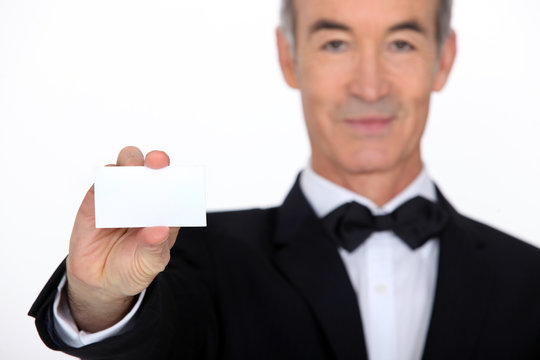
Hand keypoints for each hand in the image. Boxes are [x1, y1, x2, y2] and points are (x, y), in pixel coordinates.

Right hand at [66, 146, 179, 331]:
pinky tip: (109, 185)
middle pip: (150, 168)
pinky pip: (100, 184)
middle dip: (154, 160)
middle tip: (155, 163)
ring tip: (132, 169)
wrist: (101, 282)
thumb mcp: (150, 263)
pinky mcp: (95, 201)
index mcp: (164, 210)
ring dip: (129, 162)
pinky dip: (105, 180)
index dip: (176, 175)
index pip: (173, 185)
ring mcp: (120, 196)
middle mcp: (144, 197)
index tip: (178, 173)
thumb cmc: (133, 268)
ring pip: (124, 167)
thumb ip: (154, 247)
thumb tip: (160, 230)